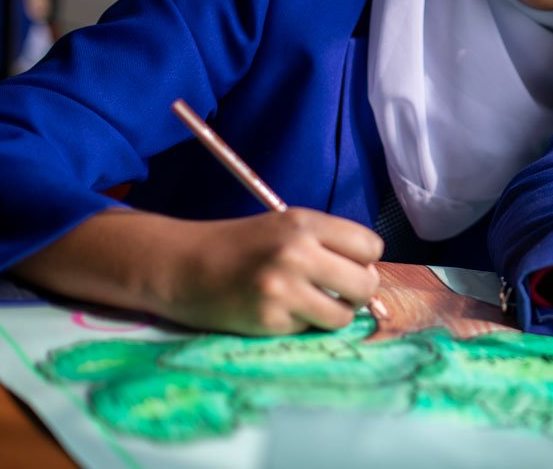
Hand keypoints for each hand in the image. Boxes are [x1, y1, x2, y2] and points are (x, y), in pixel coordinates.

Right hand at [12, 207, 383, 335]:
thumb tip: (370, 277)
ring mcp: (283, 288)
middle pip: (365, 284)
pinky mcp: (269, 319)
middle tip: (335, 292)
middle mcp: (297, 251)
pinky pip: (309, 329)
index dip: (363, 261)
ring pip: (343, 315)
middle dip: (355, 293)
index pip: (371, 247)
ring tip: (307, 304)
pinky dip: (299, 324)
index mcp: (305, 222)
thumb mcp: (285, 227)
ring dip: (331, 314)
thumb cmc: (240, 245)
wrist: (181, 265)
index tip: (347, 266)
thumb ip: (327, 244)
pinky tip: (276, 311)